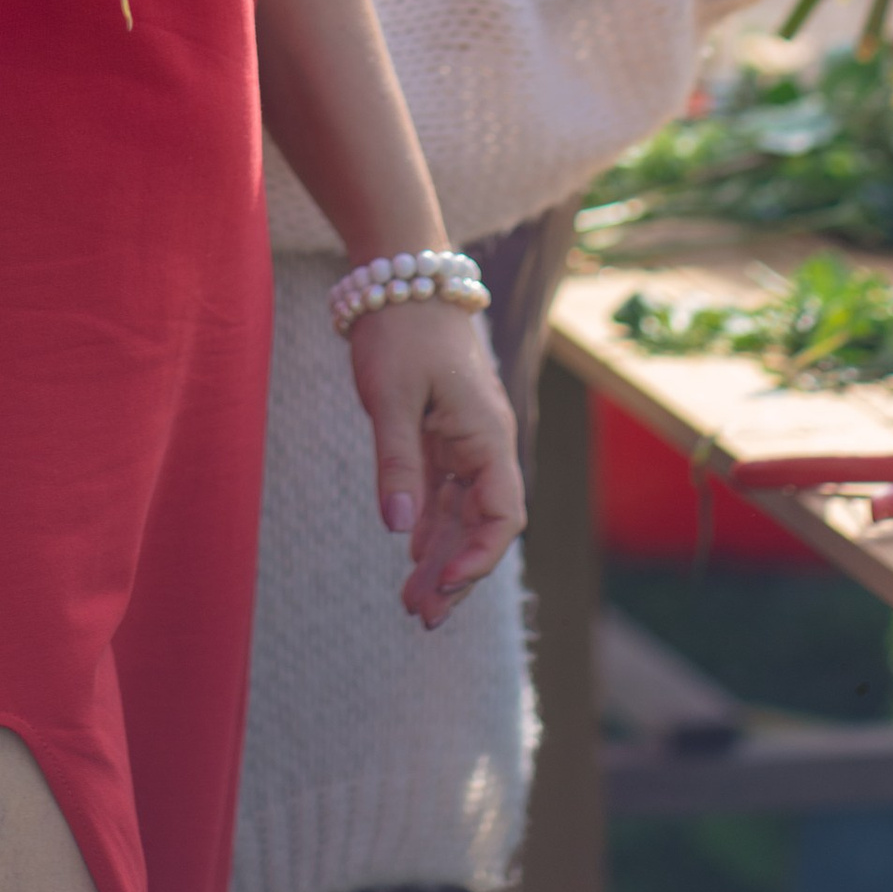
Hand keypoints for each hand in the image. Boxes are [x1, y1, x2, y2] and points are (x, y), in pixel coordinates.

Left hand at [342, 297, 526, 628]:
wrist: (400, 273)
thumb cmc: (400, 328)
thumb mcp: (391, 397)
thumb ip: (398, 462)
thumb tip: (400, 530)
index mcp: (488, 436)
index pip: (501, 516)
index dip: (478, 559)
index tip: (442, 587)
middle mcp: (485, 442)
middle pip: (482, 524)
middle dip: (455, 572)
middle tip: (420, 617)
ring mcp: (465, 437)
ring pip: (460, 512)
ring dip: (440, 556)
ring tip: (412, 603)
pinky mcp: (442, 430)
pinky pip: (443, 489)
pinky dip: (429, 524)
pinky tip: (411, 554)